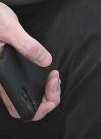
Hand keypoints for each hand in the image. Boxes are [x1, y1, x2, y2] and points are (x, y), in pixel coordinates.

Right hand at [0, 4, 59, 120]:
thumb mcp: (10, 29)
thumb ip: (27, 45)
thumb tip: (45, 61)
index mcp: (0, 78)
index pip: (18, 109)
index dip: (39, 108)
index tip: (51, 84)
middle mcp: (2, 82)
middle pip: (26, 107)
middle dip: (48, 99)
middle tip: (56, 79)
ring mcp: (7, 78)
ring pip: (27, 97)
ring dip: (45, 92)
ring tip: (54, 76)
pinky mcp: (11, 71)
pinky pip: (27, 87)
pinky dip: (40, 85)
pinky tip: (48, 73)